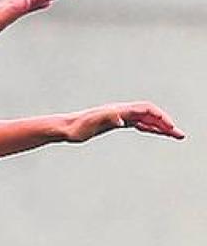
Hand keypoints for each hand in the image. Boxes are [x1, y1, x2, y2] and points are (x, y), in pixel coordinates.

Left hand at [62, 102, 184, 141]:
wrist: (65, 128)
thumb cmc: (77, 127)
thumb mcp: (91, 124)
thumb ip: (107, 119)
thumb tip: (121, 119)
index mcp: (119, 110)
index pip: (146, 109)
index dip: (160, 117)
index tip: (170, 128)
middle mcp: (121, 111)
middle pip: (150, 114)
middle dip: (166, 124)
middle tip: (179, 135)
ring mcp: (120, 116)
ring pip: (146, 120)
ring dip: (160, 126)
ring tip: (174, 135)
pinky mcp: (115, 123)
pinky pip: (138, 124)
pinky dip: (149, 128)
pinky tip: (155, 132)